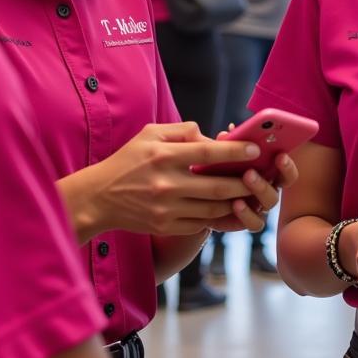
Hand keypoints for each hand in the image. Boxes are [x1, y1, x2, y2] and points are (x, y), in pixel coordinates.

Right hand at [86, 123, 263, 236]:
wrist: (98, 198)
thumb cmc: (127, 161)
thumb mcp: (149, 134)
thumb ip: (181, 131)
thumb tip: (210, 137)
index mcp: (163, 156)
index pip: (207, 153)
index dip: (234, 152)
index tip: (254, 150)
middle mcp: (166, 184)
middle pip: (217, 186)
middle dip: (244, 183)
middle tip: (259, 177)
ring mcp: (166, 209)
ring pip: (213, 209)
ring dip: (235, 202)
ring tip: (250, 194)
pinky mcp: (165, 226)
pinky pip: (200, 224)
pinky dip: (217, 217)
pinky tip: (228, 209)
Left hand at [206, 148, 299, 233]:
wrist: (200, 200)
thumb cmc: (214, 170)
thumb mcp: (220, 154)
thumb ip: (227, 144)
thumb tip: (229, 132)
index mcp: (267, 169)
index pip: (285, 166)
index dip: (287, 162)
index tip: (280, 154)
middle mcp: (268, 187)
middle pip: (282, 183)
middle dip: (274, 172)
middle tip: (254, 167)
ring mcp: (260, 206)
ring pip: (270, 201)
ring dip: (260, 188)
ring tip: (246, 177)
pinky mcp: (247, 222)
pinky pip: (255, 223)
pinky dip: (247, 213)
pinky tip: (236, 204)